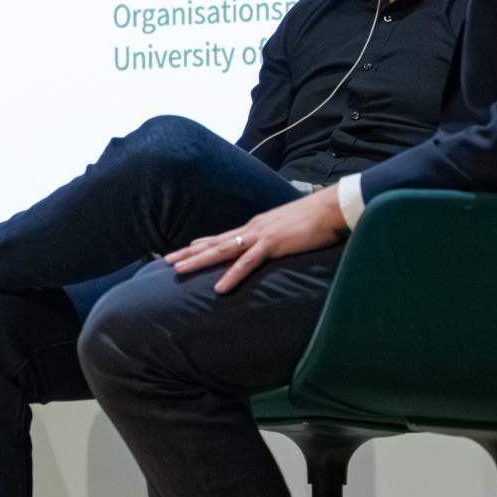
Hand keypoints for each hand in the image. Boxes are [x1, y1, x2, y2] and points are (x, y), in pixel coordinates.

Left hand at [166, 188, 347, 293]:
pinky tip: (219, 288)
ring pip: (222, 250)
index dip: (198, 245)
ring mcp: (260, 236)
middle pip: (213, 242)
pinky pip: (248, 263)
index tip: (179, 252)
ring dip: (199, 261)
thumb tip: (261, 247)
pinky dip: (232, 275)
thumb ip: (270, 239)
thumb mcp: (285, 229)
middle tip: (165, 261)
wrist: (331, 208)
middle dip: (188, 253)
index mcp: (254, 227)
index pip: (220, 237)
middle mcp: (251, 230)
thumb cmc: (313, 219)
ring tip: (178, 270)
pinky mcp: (273, 244)